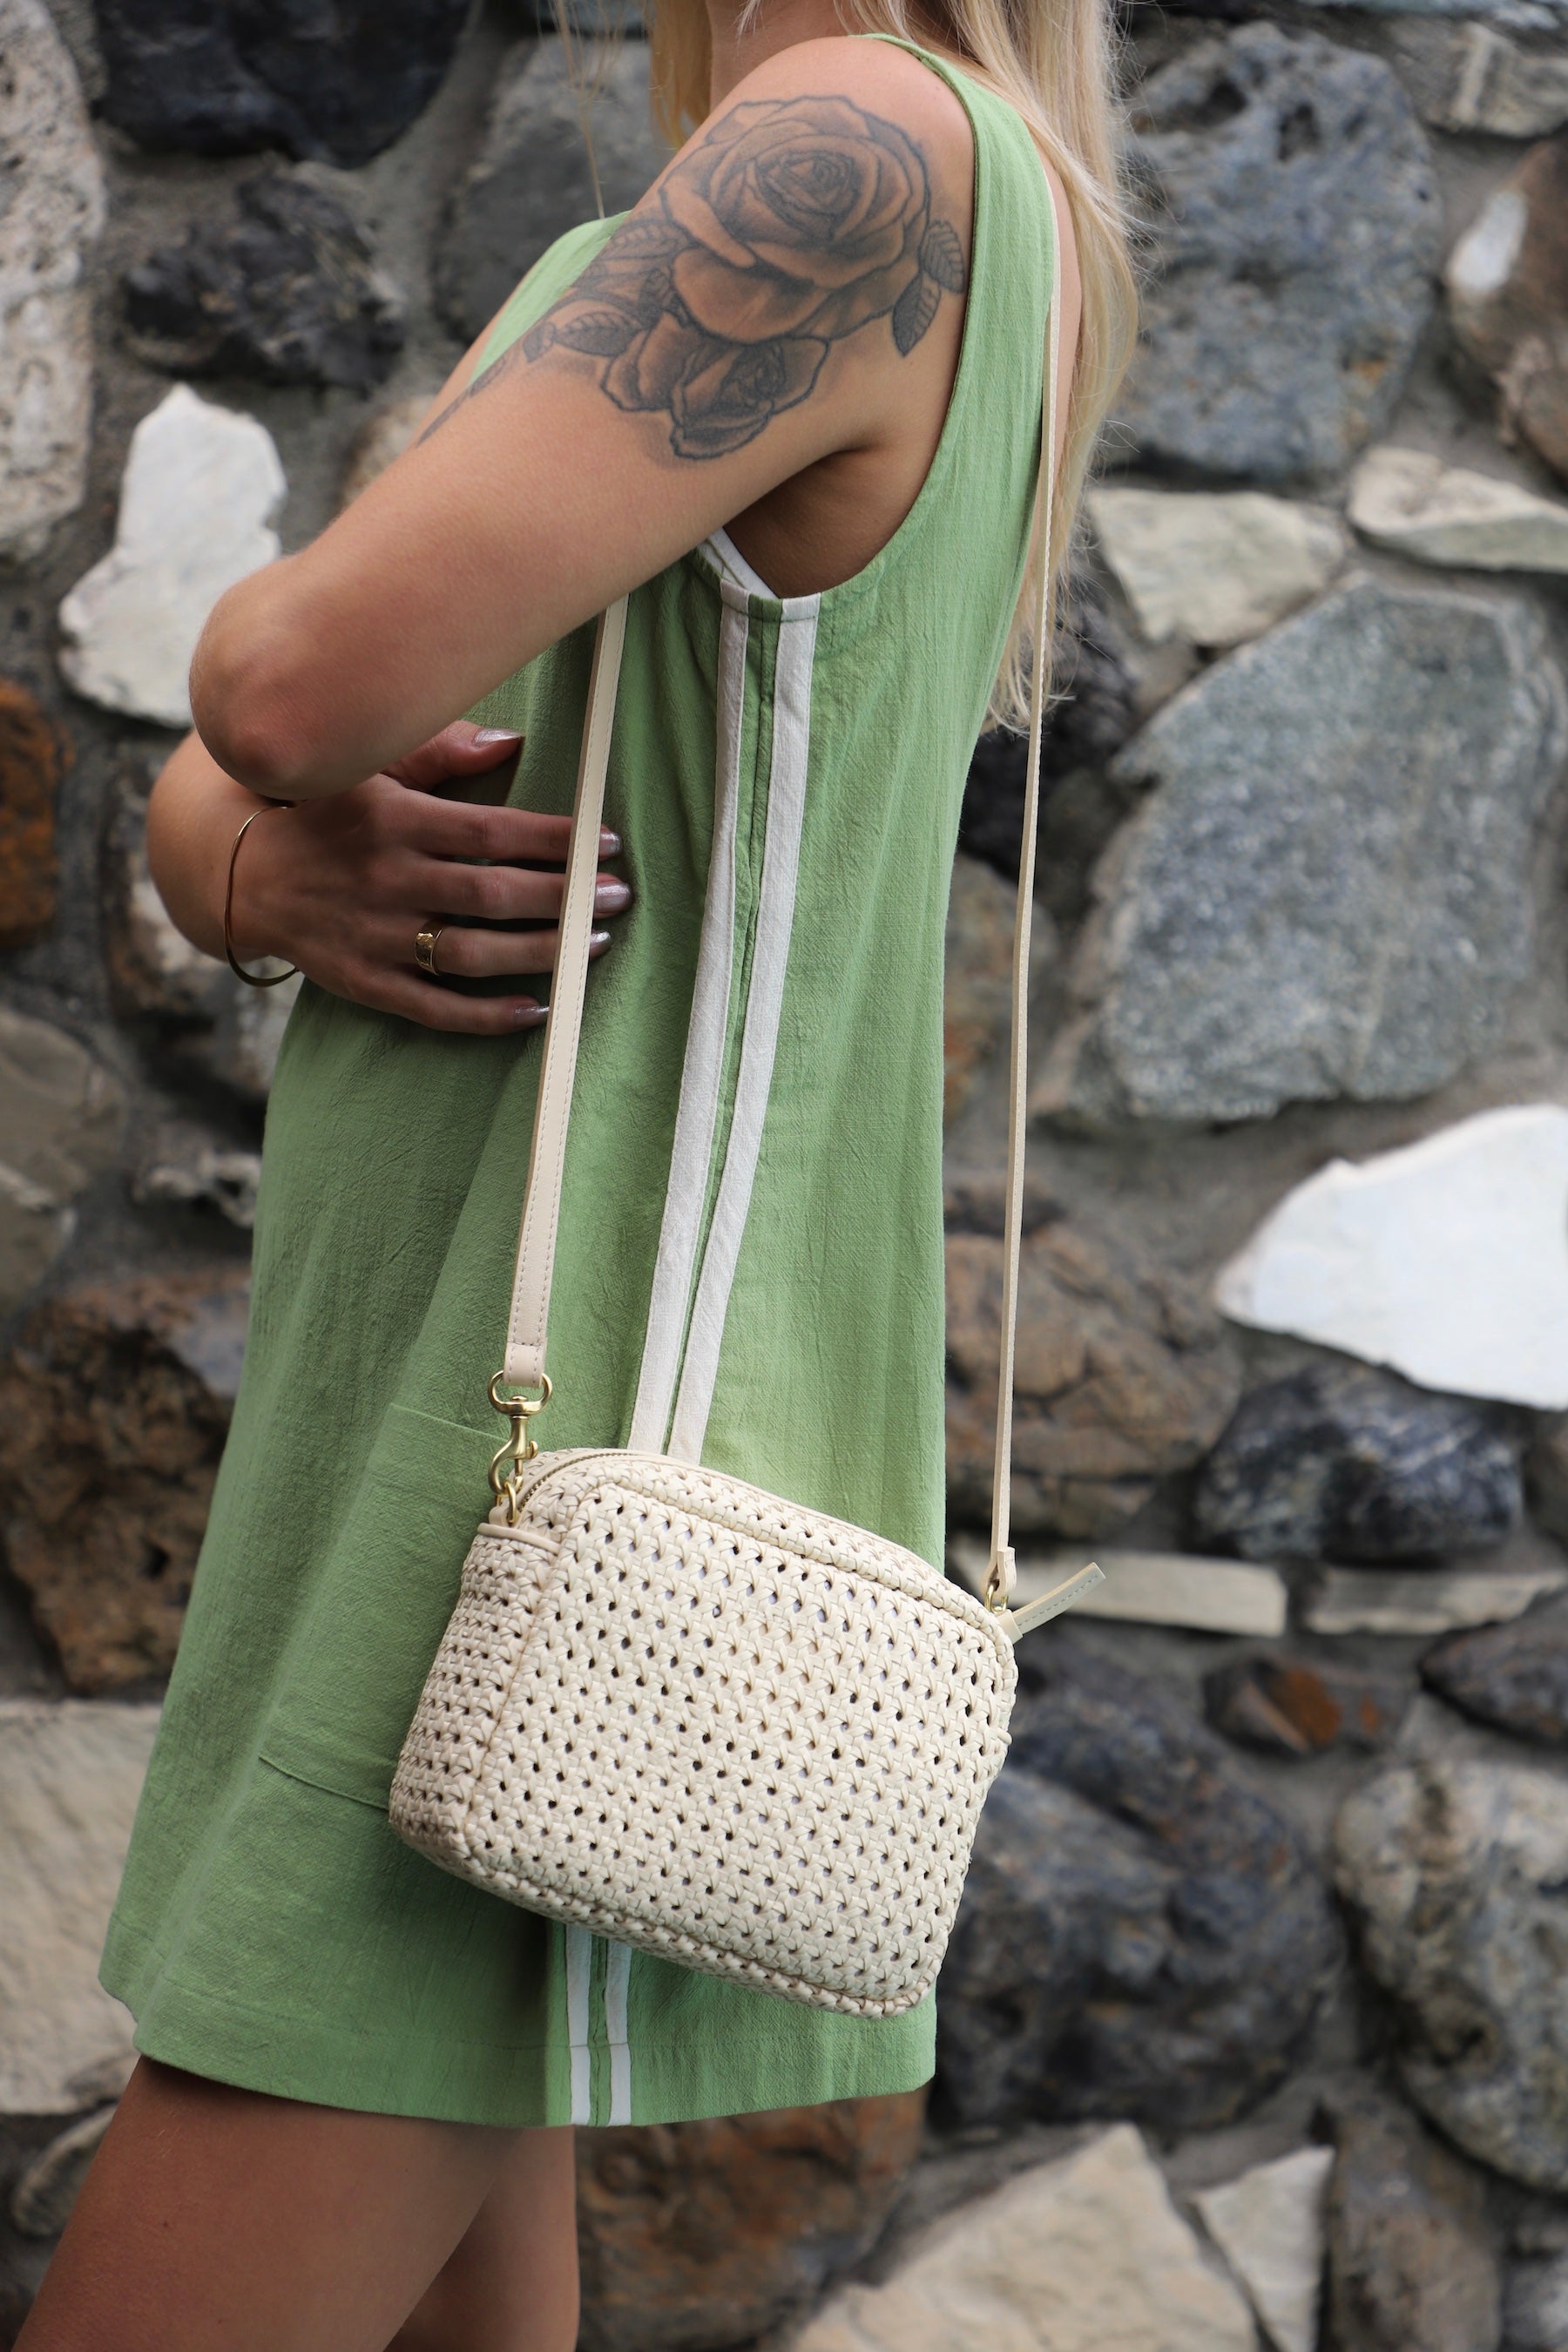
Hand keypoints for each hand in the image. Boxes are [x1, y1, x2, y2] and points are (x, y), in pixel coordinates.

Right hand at [232, 724, 629, 1034]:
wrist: (238, 872)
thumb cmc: (322, 810)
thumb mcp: (368, 767)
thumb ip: (439, 753)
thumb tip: (513, 742)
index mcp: (394, 820)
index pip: (493, 833)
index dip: (556, 841)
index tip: (607, 842)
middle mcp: (386, 880)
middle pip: (493, 896)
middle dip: (565, 897)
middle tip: (618, 896)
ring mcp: (375, 937)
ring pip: (472, 954)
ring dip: (541, 954)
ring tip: (592, 946)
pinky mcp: (364, 981)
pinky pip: (433, 1008)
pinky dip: (486, 1016)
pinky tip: (536, 1010)